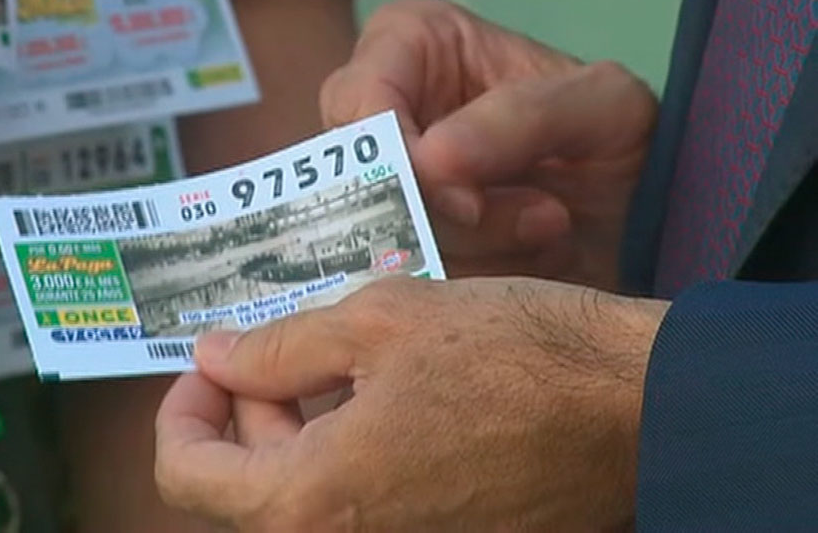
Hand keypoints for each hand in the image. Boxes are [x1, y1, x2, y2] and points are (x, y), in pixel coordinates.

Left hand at [155, 277, 668, 530]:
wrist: (643, 408)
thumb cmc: (515, 355)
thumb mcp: (379, 320)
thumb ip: (279, 347)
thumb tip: (215, 357)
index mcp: (315, 501)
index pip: (189, 478)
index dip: (181, 414)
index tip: (208, 364)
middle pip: (248, 488)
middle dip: (249, 410)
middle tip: (278, 341)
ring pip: (309, 497)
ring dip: (300, 427)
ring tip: (338, 351)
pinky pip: (367, 505)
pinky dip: (351, 452)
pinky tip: (383, 388)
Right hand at [320, 0, 657, 289]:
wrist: (643, 221)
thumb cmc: (620, 140)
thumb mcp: (604, 106)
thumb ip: (524, 117)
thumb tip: (429, 159)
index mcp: (408, 45)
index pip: (358, 102)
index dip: (400, 161)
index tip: (467, 203)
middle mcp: (377, 113)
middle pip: (358, 183)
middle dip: (449, 220)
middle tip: (544, 217)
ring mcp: (380, 186)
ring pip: (380, 242)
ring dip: (477, 255)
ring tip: (551, 230)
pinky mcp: (395, 250)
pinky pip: (403, 286)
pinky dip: (472, 290)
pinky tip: (530, 264)